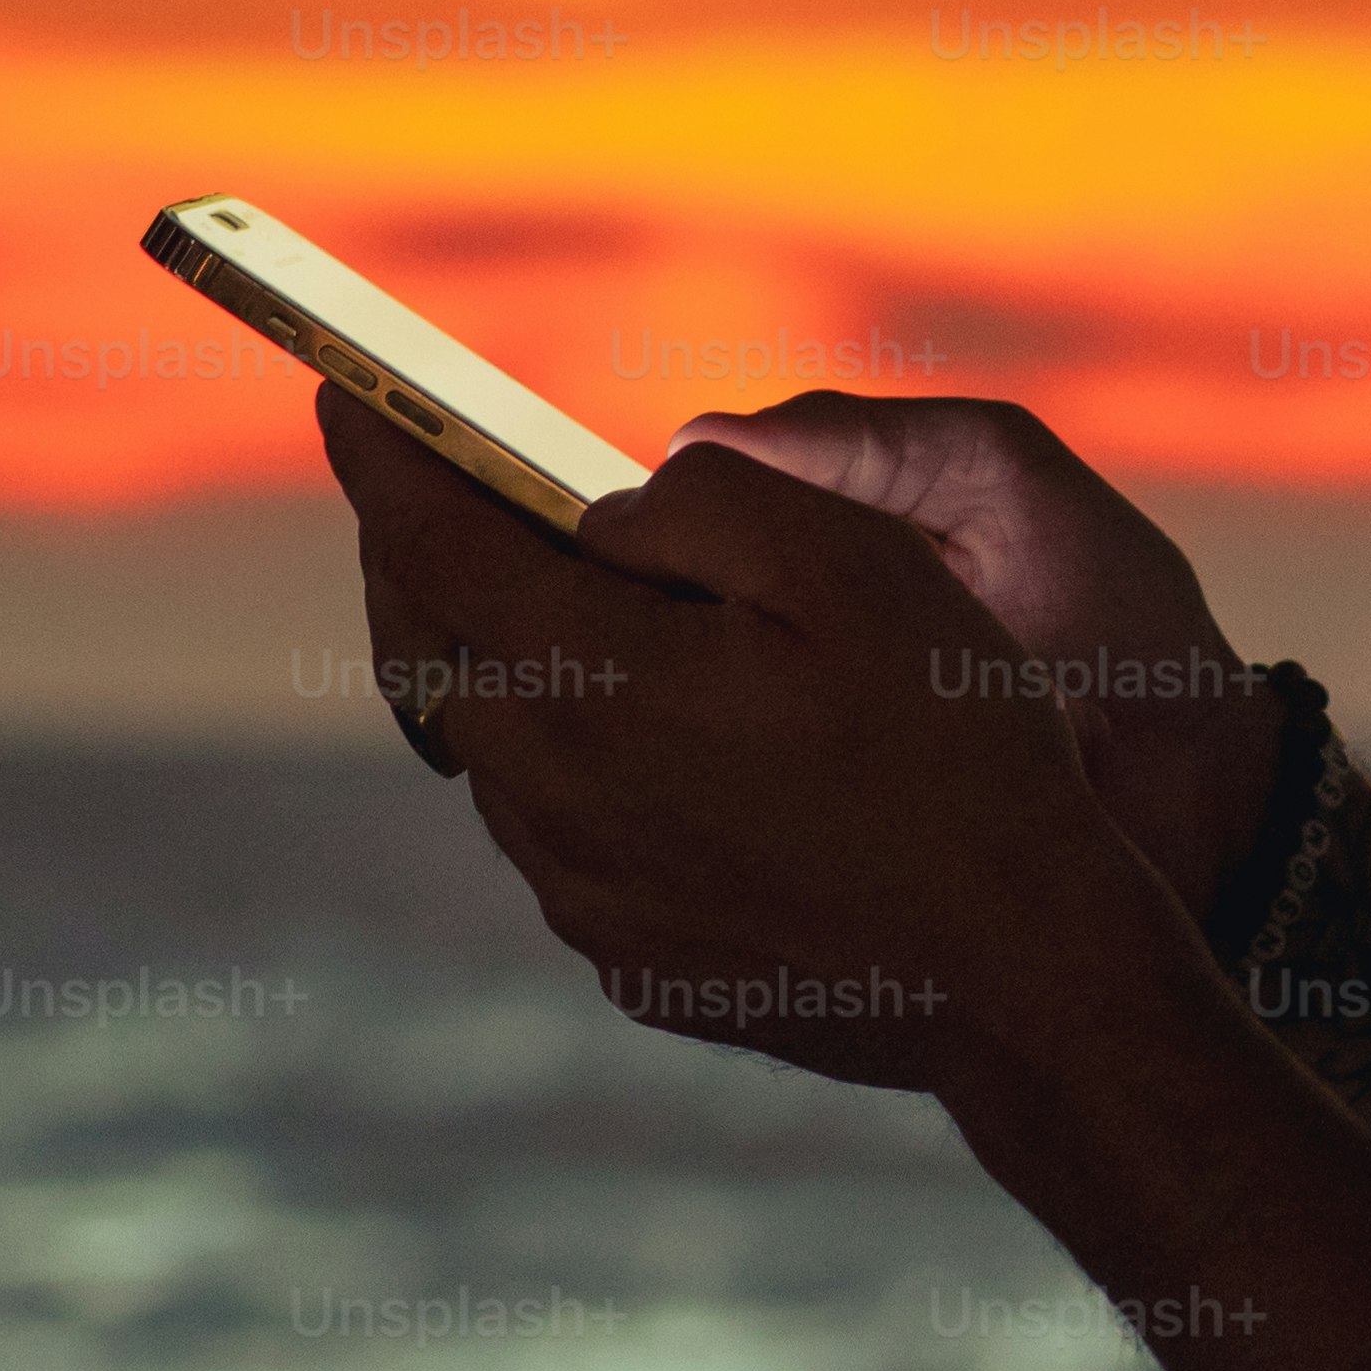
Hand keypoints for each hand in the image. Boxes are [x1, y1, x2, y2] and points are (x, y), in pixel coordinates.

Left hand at [318, 384, 1196, 1097]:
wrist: (1027, 978)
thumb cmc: (960, 756)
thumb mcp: (855, 566)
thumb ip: (705, 501)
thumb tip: (607, 512)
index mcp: (595, 683)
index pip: (435, 543)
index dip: (382, 453)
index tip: (343, 391)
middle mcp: (558, 799)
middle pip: (436, 653)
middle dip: (425, 561)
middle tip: (444, 491)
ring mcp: (588, 894)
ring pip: (499, 751)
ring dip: (512, 671)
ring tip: (578, 614)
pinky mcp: (632, 958)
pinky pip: (567, 836)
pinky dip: (580, 767)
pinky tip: (667, 745)